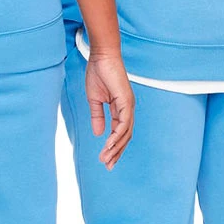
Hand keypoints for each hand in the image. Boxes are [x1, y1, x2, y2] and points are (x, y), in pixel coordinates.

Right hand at [85, 52, 134, 168]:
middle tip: (107, 167)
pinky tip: (108, 145)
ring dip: (115, 148)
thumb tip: (98, 134)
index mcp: (121, 109)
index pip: (119, 133)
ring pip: (125, 133)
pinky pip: (123, 123)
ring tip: (105, 160)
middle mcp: (127, 109)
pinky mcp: (126, 101)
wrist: (101, 56)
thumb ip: (97, 116)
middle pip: (125, 137)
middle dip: (116, 153)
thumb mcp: (94, 100)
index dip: (113, 147)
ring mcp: (128, 105)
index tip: (105, 160)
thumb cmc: (98, 73)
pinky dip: (116, 136)